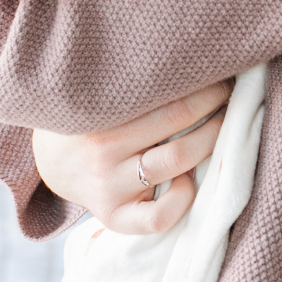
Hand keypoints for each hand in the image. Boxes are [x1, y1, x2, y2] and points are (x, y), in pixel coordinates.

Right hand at [32, 80, 231, 233]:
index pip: (167, 99)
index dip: (203, 88)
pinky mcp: (114, 217)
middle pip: (177, 127)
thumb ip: (134, 87)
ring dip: (210, 143)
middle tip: (231, 94)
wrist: (51, 164)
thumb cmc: (88, 122)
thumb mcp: (99, 97)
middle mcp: (103, 153)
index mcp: (101, 117)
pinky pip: (158, 218)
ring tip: (223, 126)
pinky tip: (188, 181)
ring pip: (175, 165)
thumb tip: (192, 63)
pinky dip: (182, 200)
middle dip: (214, 108)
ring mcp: (109, 188)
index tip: (221, 75)